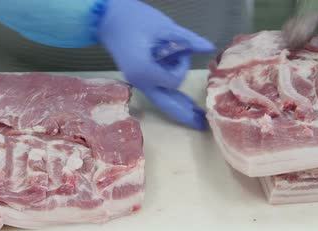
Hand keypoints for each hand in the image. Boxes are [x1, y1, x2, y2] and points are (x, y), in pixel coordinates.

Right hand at [97, 0, 214, 129]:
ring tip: (196, 112)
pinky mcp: (139, 78)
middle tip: (202, 125)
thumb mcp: (164, 26)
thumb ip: (188, 39)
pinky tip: (184, 103)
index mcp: (144, 70)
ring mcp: (138, 81)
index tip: (181, 51)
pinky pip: (157, 92)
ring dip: (179, 103)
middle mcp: (140, 81)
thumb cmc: (133, 19)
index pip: (173, 80)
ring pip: (162, 101)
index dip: (182, 66)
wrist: (107, 19)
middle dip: (184, 115)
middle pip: (166, 105)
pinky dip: (171, 96)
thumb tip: (210, 47)